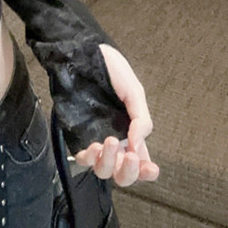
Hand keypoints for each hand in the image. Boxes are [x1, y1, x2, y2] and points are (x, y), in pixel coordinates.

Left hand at [74, 44, 159, 185]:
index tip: (151, 168)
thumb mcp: (134, 91)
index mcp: (131, 131)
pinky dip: (89, 158)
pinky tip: (93, 146)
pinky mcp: (76, 134)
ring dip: (108, 163)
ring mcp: (95, 138)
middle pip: (122, 173)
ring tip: (108, 142)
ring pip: (103, 170)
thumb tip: (137, 144)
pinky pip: (82, 158)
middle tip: (129, 155)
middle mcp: (114, 139)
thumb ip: (141, 119)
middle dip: (128, 172)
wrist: (82, 53)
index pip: (141, 161)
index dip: (146, 171)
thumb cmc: (109, 69)